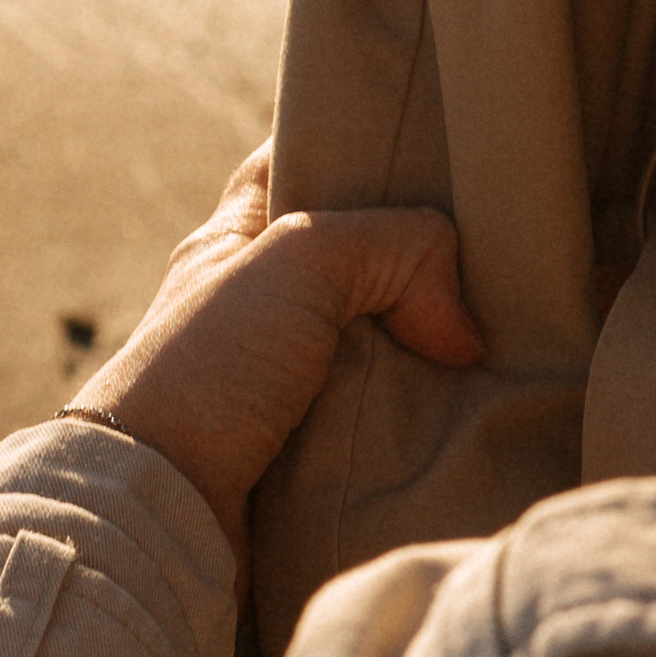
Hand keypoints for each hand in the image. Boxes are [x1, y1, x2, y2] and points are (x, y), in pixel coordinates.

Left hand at [69, 144, 481, 571]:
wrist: (158, 517)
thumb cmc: (205, 370)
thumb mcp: (300, 260)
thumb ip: (392, 247)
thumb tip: (463, 326)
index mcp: (230, 245)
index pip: (291, 165)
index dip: (349, 143)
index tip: (421, 139)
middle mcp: (254, 311)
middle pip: (355, 260)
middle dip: (417, 261)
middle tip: (489, 253)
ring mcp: (283, 386)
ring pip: (379, 344)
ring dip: (429, 350)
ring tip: (497, 340)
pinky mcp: (308, 457)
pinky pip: (384, 421)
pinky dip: (422, 417)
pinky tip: (469, 409)